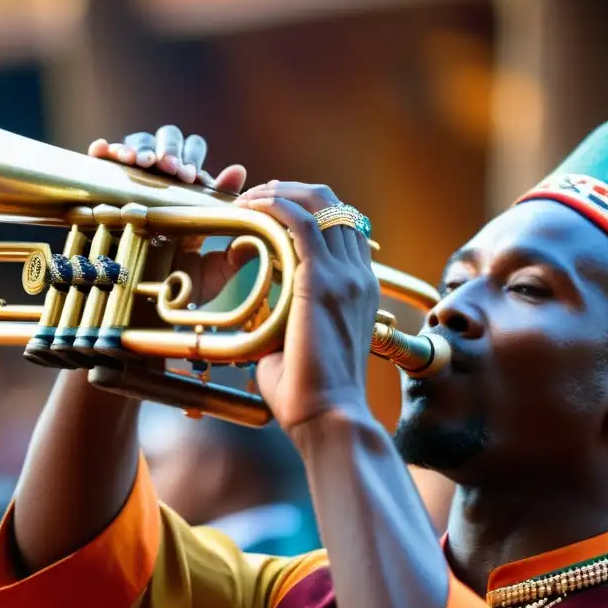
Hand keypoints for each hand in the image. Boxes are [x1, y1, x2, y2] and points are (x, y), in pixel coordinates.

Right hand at [88, 125, 250, 312]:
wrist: (147, 310)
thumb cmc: (183, 289)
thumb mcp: (216, 271)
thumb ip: (238, 243)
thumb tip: (252, 207)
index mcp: (190, 198)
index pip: (194, 162)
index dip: (192, 160)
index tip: (190, 176)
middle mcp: (164, 186)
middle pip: (169, 142)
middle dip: (170, 150)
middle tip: (169, 168)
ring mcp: (136, 186)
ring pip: (141, 145)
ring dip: (142, 148)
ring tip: (142, 163)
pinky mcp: (110, 191)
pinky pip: (108, 159)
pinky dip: (108, 150)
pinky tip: (105, 151)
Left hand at [236, 182, 378, 438]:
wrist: (330, 417)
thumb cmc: (310, 395)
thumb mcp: (300, 346)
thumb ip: (285, 322)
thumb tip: (259, 317)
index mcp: (360, 288)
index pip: (341, 227)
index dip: (305, 209)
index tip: (269, 213)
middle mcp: (359, 274)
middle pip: (332, 203)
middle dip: (291, 191)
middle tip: (254, 198)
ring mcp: (345, 274)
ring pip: (318, 201)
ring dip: (278, 192)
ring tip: (247, 199)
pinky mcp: (322, 279)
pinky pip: (299, 221)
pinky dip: (272, 205)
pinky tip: (249, 208)